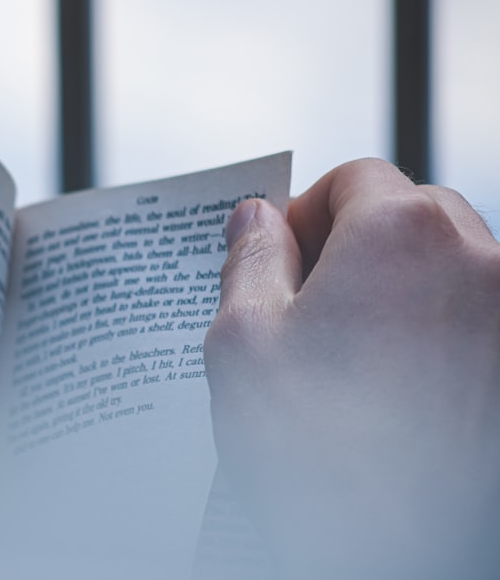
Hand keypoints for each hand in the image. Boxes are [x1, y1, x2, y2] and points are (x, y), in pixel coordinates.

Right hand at [205, 159, 499, 578]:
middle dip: (355, 248)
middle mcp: (481, 264)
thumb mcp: (243, 344)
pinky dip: (435, 338)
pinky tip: (394, 394)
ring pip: (447, 272)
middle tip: (306, 310)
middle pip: (409, 217)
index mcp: (404, 234)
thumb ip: (249, 259)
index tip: (280, 260)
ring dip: (397, 293)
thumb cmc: (320, 461)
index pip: (355, 178)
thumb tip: (256, 217)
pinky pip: (472, 326)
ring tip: (350, 363)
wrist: (401, 564)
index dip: (305, 212)